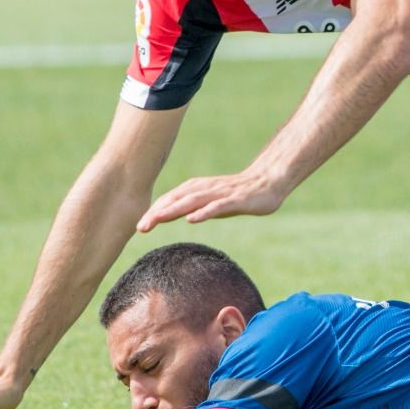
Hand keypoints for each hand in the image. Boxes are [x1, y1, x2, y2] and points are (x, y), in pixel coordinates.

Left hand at [137, 170, 286, 231]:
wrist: (269, 181)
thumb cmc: (240, 193)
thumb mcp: (213, 201)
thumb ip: (195, 206)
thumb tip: (176, 215)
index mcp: (198, 189)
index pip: (172, 199)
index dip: (155, 211)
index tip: (140, 226)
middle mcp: (206, 189)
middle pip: (178, 200)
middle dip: (158, 212)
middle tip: (140, 227)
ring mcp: (221, 193)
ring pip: (193, 201)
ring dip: (174, 210)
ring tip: (157, 220)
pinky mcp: (236, 200)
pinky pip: (217, 206)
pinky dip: (203, 212)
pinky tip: (192, 219)